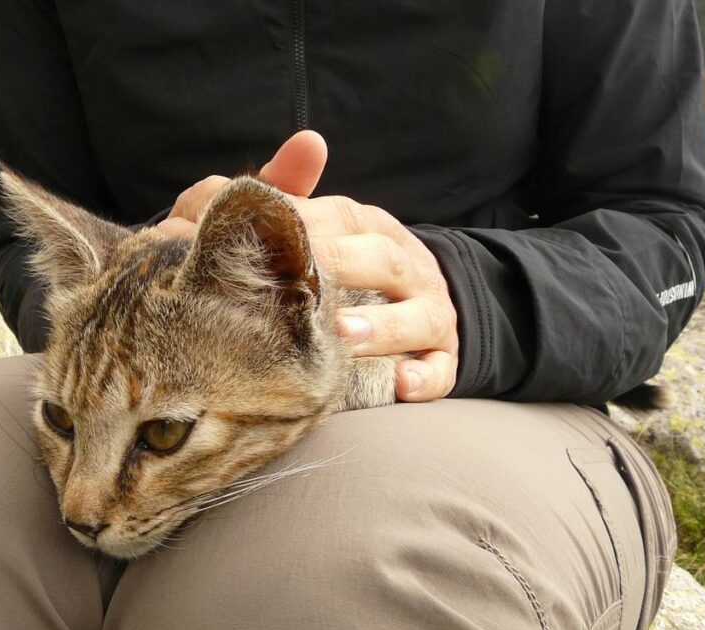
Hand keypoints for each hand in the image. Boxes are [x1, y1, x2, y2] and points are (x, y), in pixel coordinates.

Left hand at [158, 132, 458, 400]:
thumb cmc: (334, 268)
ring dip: (384, 327)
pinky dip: (423, 378)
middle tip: (306, 294)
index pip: (345, 220)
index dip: (310, 230)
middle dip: (348, 272)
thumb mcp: (307, 230)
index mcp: (369, 227)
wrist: (409, 301)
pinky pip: (442, 369)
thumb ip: (276, 196)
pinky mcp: (441, 357)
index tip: (270, 246)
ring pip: (420, 317)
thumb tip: (262, 166)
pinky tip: (398, 387)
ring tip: (346, 338)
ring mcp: (429, 312)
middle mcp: (406, 264)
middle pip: (386, 260)